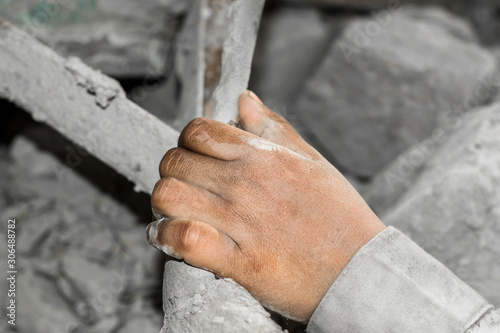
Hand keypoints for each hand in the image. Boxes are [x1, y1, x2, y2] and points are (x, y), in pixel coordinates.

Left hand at [147, 91, 385, 320]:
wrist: (361, 270)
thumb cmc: (340, 217)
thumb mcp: (312, 162)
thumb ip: (275, 129)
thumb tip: (245, 100)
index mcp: (263, 157)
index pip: (198, 131)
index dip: (186, 142)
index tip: (194, 157)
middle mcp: (247, 184)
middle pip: (174, 162)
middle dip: (171, 172)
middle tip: (184, 186)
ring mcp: (240, 222)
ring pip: (168, 195)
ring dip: (163, 204)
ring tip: (173, 212)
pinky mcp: (238, 261)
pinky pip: (182, 239)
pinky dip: (165, 238)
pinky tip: (169, 239)